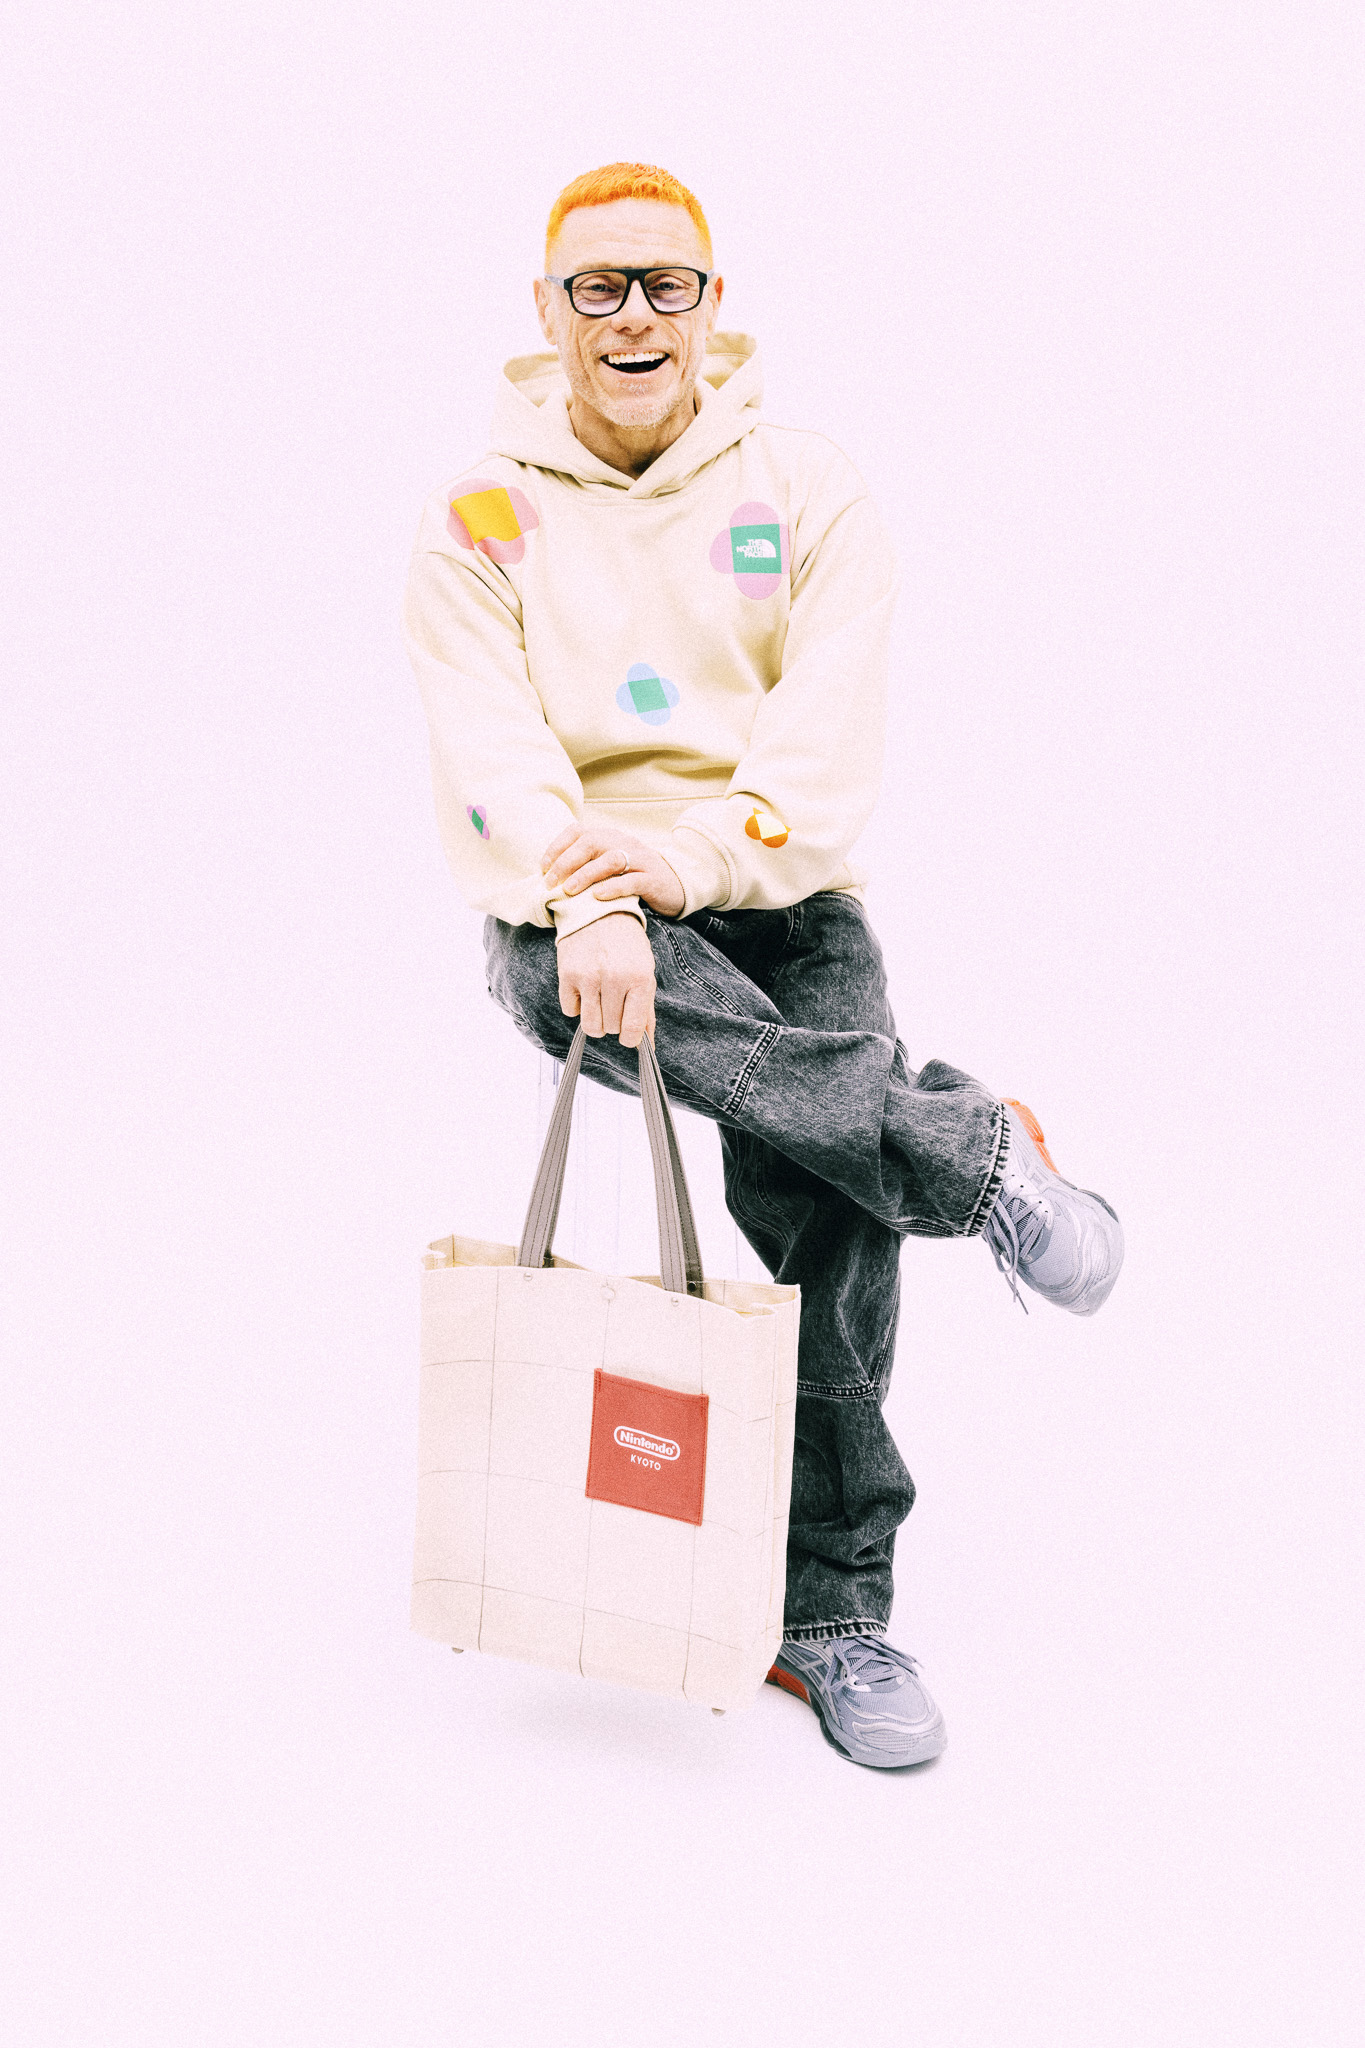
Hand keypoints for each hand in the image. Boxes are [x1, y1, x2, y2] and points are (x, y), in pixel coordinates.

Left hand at [541, 825, 684, 917]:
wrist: (676, 886)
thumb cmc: (634, 879)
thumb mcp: (609, 868)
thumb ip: (586, 866)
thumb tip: (551, 878)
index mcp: (610, 837)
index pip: (579, 831)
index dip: (557, 846)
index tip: (542, 867)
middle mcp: (623, 843)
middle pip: (591, 842)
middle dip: (566, 862)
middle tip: (550, 883)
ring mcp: (640, 860)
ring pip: (610, 860)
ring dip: (586, 874)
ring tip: (569, 890)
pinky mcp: (652, 879)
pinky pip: (631, 881)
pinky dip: (613, 887)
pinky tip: (597, 897)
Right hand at [556, 913, 657, 1048]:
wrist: (598, 911)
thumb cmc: (626, 945)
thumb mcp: (645, 971)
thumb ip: (646, 1009)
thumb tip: (647, 1043)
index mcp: (640, 977)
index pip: (632, 1029)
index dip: (630, 1039)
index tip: (628, 1036)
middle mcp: (614, 977)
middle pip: (611, 1028)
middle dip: (614, 1023)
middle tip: (615, 1003)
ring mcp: (588, 976)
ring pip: (590, 1026)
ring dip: (596, 1021)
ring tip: (600, 1004)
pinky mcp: (566, 974)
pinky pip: (570, 1010)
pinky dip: (577, 1006)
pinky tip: (584, 990)